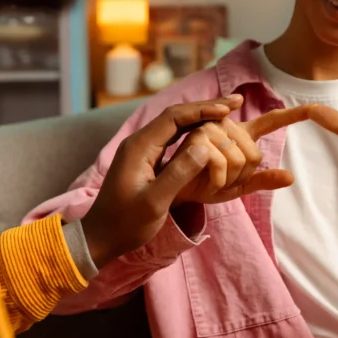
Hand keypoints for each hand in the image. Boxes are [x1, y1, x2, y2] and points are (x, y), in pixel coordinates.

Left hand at [82, 96, 299, 267]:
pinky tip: (210, 132)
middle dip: (207, 107)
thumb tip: (206, 147)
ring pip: (176, 124)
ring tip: (229, 111)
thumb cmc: (125, 223)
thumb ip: (177, 174)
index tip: (229, 108)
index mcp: (139, 147)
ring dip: (202, 117)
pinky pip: (174, 137)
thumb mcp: (153, 202)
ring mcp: (142, 150)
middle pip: (177, 115)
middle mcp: (140, 142)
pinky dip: (194, 131)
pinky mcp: (146, 159)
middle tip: (236, 101)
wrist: (101, 236)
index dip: (203, 110)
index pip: (175, 117)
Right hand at [171, 106, 310, 204]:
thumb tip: (291, 177)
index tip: (315, 108)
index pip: (270, 122)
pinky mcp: (198, 137)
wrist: (174, 192)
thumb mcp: (237, 187)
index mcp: (239, 134)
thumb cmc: (203, 185)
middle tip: (220, 179)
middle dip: (241, 177)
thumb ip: (262, 180)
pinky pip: (224, 164)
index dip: (293, 115)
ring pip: (241, 160)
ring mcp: (212, 128)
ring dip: (228, 180)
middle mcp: (226, 126)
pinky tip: (205, 180)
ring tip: (211, 178)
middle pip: (255, 155)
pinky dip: (218, 181)